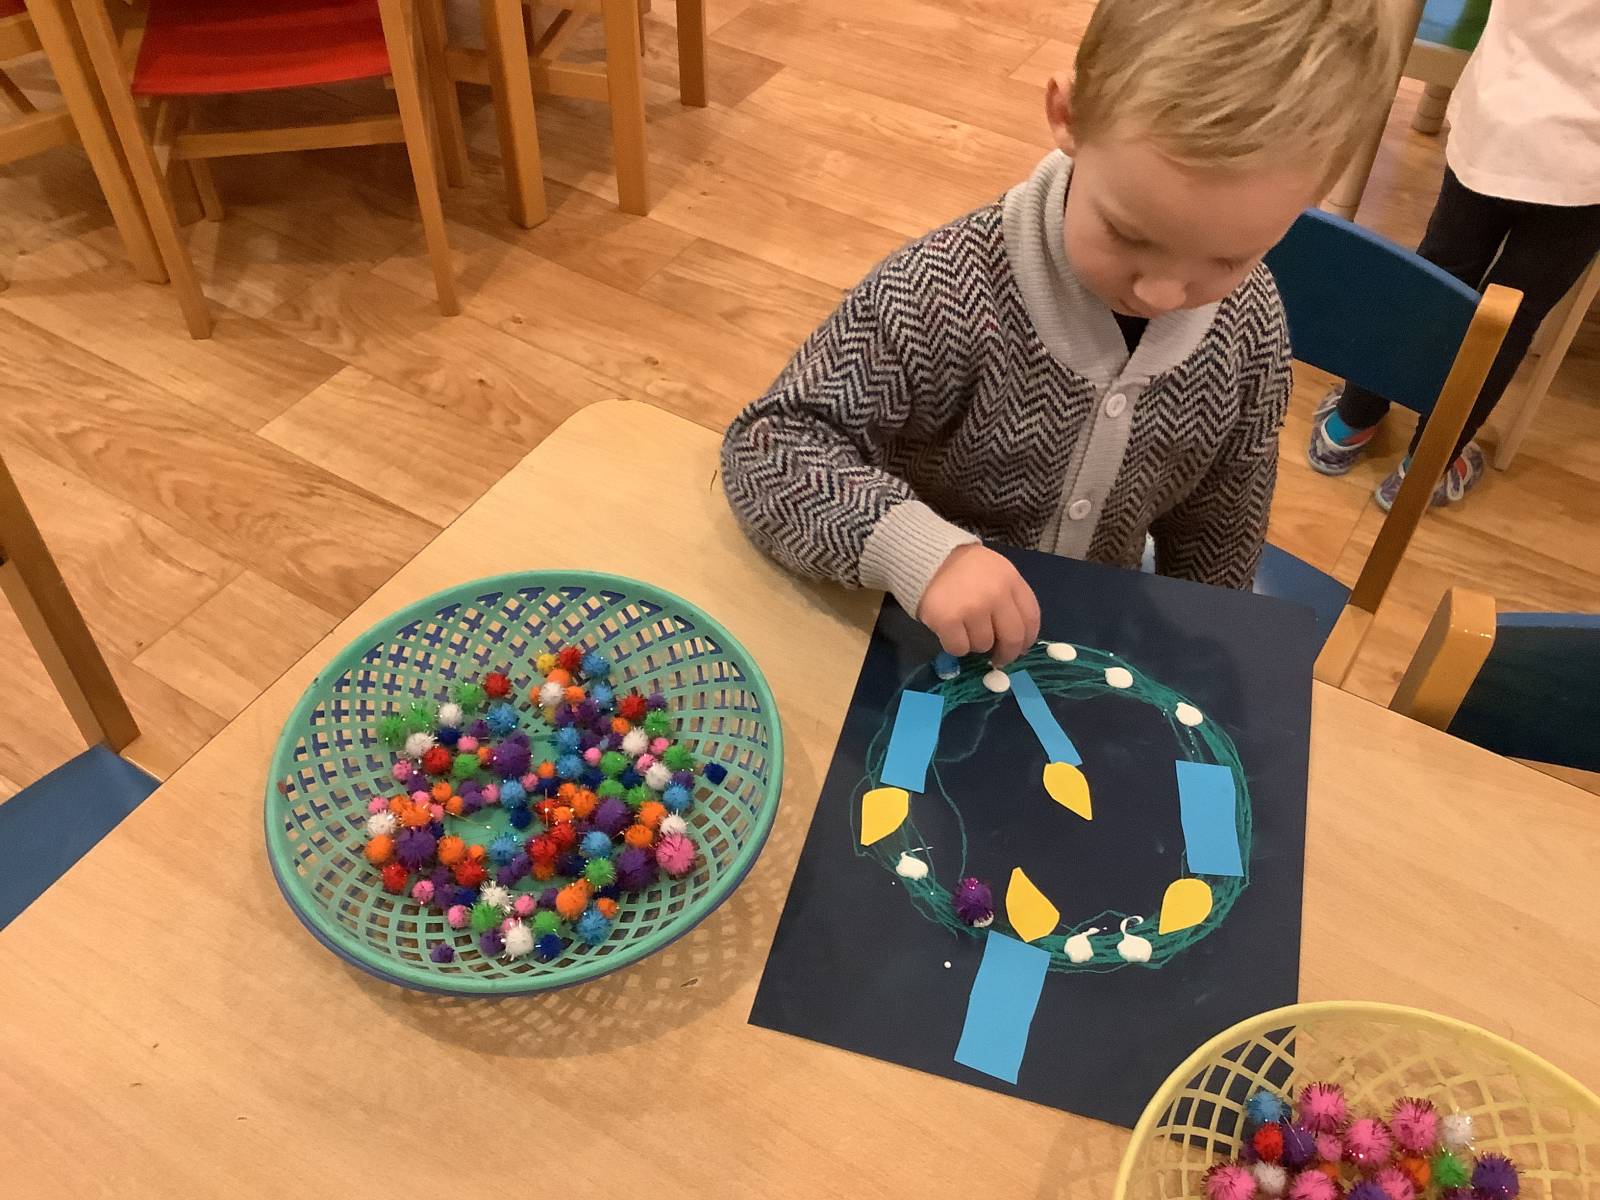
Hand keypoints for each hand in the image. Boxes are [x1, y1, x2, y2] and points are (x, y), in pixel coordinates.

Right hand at [917, 545, 1041, 666]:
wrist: (927, 555)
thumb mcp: (997, 572)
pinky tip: (950, 632)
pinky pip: (959, 648)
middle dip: (1006, 654)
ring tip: (965, 630)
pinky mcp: (948, 620)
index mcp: (1011, 580)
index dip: (1027, 640)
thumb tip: (1017, 643)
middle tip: (997, 659)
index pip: (1031, 618)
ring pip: (984, 645)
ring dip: (975, 644)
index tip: (1020, 649)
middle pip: (1012, 638)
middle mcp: (996, 594)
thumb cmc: (965, 568)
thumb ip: (1010, 599)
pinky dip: (955, 646)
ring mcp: (972, 608)